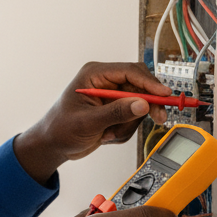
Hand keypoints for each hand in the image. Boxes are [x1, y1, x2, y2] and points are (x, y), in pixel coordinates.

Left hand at [13, 61, 171, 183]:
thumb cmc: (60, 129)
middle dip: (146, 106)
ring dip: (128, 125)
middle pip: (141, 86)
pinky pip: (133, 119)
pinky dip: (123, 131)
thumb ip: (116, 112)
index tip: (164, 95)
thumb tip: (142, 104)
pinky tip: (106, 135)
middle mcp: (105, 82)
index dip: (150, 83)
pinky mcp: (115, 110)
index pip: (130, 71)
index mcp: (95, 75)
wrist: (53, 145)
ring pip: (139, 106)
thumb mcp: (88, 122)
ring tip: (107, 133)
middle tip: (158, 118)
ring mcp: (112, 97)